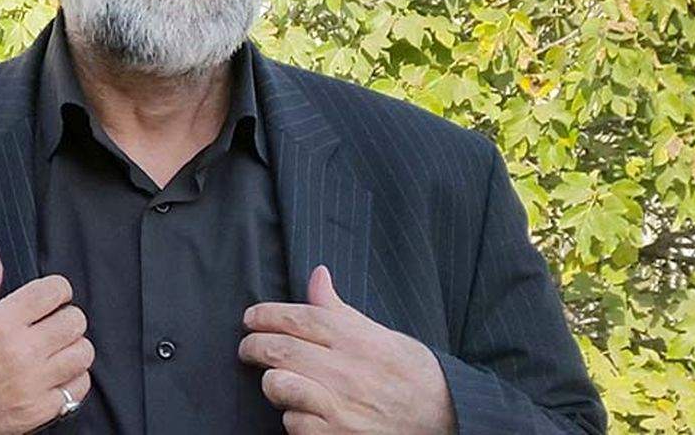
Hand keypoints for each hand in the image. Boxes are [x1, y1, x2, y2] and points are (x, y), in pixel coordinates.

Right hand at [0, 244, 93, 434]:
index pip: (54, 291)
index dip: (57, 288)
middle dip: (66, 315)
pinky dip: (73, 380)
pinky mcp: (34, 412)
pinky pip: (77, 390)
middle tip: (52, 321)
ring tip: (56, 347)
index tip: (51, 295)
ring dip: (73, 346)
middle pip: (74, 320)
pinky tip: (56, 374)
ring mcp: (30, 385)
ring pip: (82, 353)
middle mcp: (20, 352)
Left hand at [239, 265, 454, 434]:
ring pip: (277, 386)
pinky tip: (305, 410)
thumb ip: (337, 308)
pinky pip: (292, 423)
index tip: (250, 318)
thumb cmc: (409, 370)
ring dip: (272, 382)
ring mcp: (340, 406)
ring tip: (278, 380)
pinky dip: (293, 417)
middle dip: (253, 345)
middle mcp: (345, 369)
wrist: (446, 415)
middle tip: (249, 347)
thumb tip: (318, 274)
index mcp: (354, 337)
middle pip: (278, 349)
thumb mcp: (378, 332)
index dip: (264, 315)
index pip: (295, 317)